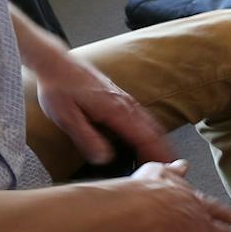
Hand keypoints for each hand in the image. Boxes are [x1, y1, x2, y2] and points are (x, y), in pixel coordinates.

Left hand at [32, 50, 174, 166]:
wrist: (57, 63)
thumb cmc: (59, 88)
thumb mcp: (67, 118)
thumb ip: (87, 138)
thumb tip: (104, 159)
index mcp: (115, 111)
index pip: (144, 137)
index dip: (156, 154)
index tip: (166, 168)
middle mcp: (125, 104)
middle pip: (154, 131)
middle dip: (165, 149)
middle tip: (173, 167)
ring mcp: (125, 100)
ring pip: (151, 123)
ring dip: (160, 140)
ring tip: (166, 156)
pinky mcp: (120, 98)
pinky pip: (143, 117)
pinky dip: (152, 130)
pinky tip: (150, 137)